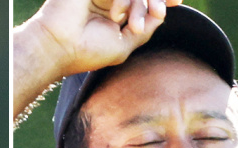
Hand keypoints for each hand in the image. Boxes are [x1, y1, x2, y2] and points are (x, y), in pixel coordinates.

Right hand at [32, 0, 182, 75]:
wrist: (60, 47)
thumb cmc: (88, 52)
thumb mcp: (124, 45)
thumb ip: (144, 29)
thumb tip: (163, 13)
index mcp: (113, 12)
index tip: (177, 0)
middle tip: (160, 12)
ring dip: (138, 5)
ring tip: (133, 25)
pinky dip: (123, 0)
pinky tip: (115, 15)